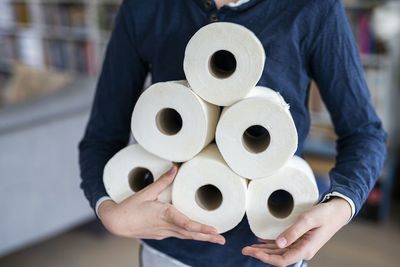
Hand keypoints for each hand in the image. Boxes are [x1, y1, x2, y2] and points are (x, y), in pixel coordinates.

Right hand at [98, 166, 224, 244]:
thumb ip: (163, 180)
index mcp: (164, 215)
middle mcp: (166, 226)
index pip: (186, 223)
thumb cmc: (129, 208)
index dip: (201, 228)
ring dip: (201, 237)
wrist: (116, 223)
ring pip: (186, 236)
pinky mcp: (161, 235)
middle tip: (222, 239)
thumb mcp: (147, 192)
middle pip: (191, 234)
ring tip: (215, 238)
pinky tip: (196, 234)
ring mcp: (164, 233)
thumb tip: (175, 168)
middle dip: (207, 236)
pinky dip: (190, 235)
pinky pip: (179, 235)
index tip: (214, 230)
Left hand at [242, 197, 351, 266]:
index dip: (266, 258)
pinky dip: (271, 245)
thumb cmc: (325, 214)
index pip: (282, 260)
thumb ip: (293, 232)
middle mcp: (302, 250)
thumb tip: (278, 244)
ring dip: (264, 251)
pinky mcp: (300, 240)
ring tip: (249, 248)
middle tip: (244, 249)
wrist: (337, 211)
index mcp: (306, 249)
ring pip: (279, 252)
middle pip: (278, 257)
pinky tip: (261, 242)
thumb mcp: (308, 220)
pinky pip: (283, 246)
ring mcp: (301, 246)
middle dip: (260, 255)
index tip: (253, 252)